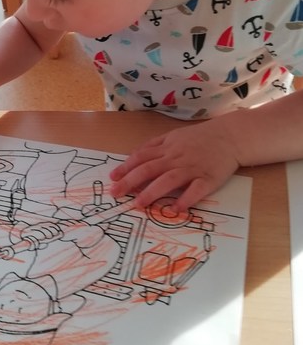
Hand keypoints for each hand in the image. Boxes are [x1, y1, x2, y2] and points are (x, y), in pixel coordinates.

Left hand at [109, 118, 239, 210]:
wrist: (231, 136)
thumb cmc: (201, 137)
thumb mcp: (175, 135)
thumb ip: (155, 145)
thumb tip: (135, 156)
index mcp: (168, 147)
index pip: (142, 157)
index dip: (126, 167)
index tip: (113, 178)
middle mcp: (177, 157)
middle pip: (150, 168)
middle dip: (130, 181)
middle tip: (116, 193)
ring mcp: (193, 168)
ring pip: (169, 179)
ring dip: (152, 192)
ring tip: (139, 204)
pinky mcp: (209, 178)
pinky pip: (196, 190)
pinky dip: (186, 199)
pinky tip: (176, 209)